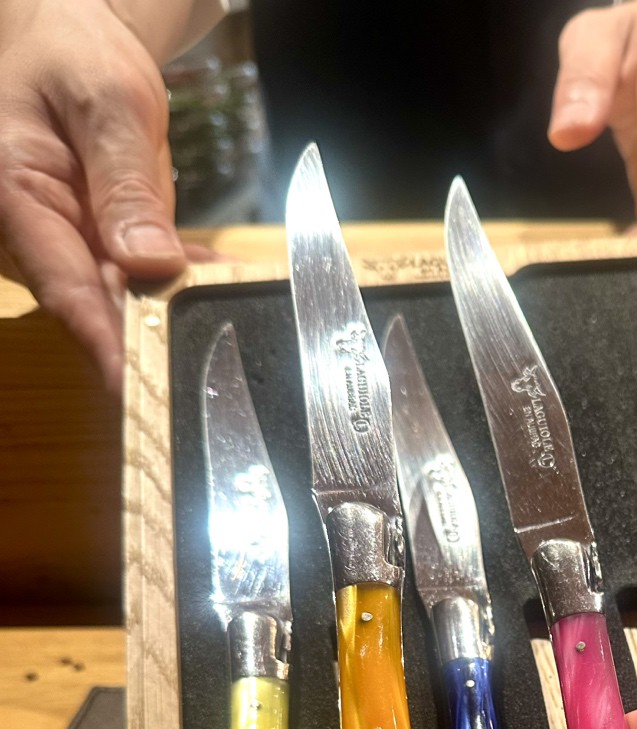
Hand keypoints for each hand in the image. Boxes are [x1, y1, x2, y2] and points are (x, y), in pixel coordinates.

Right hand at [0, 0, 202, 391]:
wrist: (72, 44)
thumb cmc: (74, 57)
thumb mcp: (108, 104)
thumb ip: (127, 185)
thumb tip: (149, 264)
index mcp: (14, 197)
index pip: (64, 289)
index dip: (105, 346)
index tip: (137, 390)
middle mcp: (35, 235)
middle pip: (97, 307)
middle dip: (152, 338)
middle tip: (206, 369)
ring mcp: (69, 245)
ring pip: (126, 300)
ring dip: (176, 312)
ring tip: (229, 317)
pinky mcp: (99, 248)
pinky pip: (145, 280)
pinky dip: (185, 282)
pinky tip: (223, 282)